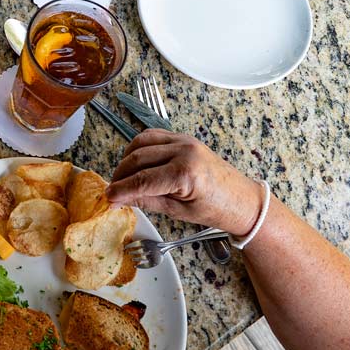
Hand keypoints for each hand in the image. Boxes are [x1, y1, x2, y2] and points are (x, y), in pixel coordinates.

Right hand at [107, 130, 262, 236]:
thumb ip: (146, 201)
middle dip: (120, 175)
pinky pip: (153, 136)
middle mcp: (184, 151)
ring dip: (127, 159)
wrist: (243, 200)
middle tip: (113, 192)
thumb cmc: (216, 209)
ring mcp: (184, 141)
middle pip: (138, 158)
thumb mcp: (178, 212)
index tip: (107, 199)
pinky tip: (135, 163)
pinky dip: (139, 147)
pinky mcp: (184, 138)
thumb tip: (119, 200)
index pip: (142, 180)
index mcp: (186, 173)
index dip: (121, 190)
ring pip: (141, 142)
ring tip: (123, 178)